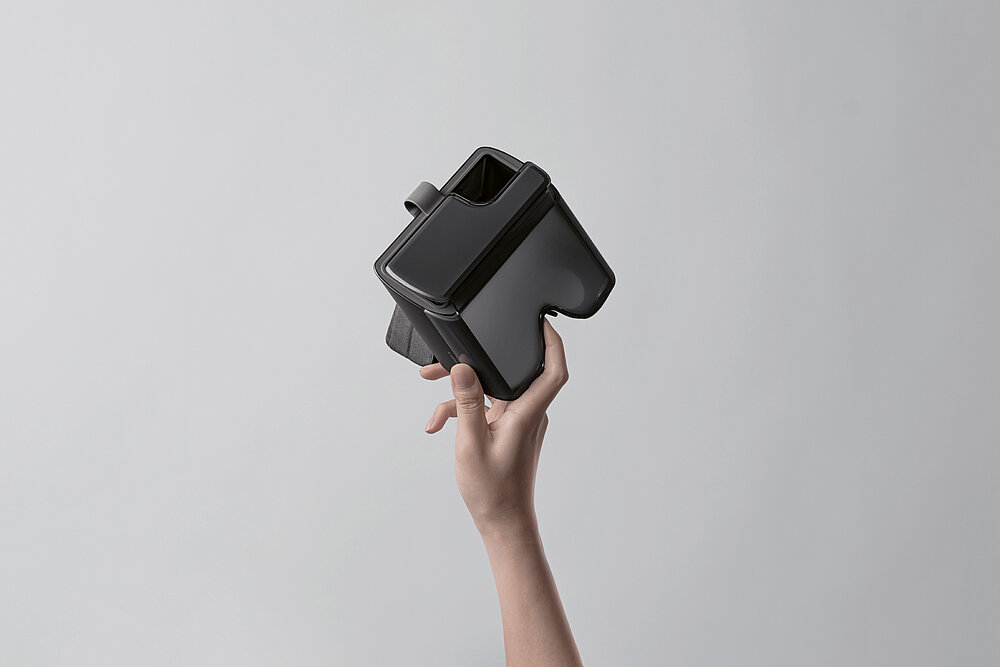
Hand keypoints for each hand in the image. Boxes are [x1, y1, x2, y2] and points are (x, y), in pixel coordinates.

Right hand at [420, 318, 568, 535]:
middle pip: (507, 374)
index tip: (541, 321)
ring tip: (431, 398)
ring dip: (460, 394)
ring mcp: (519, 422)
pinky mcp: (509, 431)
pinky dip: (463, 413)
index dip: (553, 341)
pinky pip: (486, 409)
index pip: (554, 369)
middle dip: (474, 365)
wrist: (502, 524)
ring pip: (491, 392)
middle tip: (443, 362)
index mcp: (528, 413)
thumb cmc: (493, 492)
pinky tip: (439, 425)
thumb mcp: (471, 443)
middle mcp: (528, 413)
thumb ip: (466, 403)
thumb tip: (464, 369)